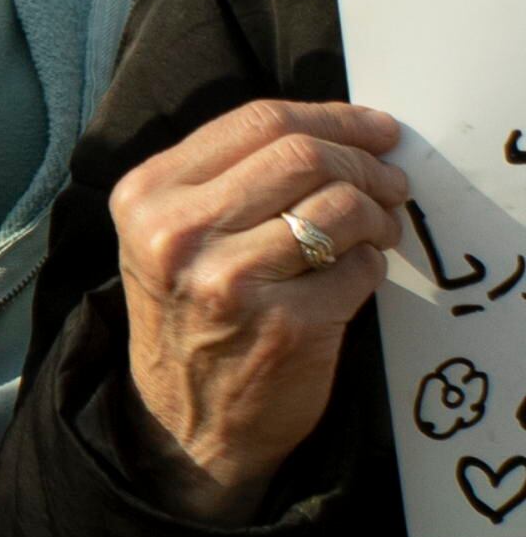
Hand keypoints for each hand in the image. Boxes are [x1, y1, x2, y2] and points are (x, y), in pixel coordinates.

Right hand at [114, 96, 408, 518]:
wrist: (186, 420)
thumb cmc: (188, 313)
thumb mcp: (167, 233)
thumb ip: (221, 176)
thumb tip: (331, 129)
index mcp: (146, 194)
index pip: (255, 121)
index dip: (332, 116)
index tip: (373, 128)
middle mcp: (180, 232)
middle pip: (303, 155)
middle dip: (365, 161)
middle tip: (391, 180)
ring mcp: (232, 281)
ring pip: (339, 206)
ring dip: (379, 213)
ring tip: (381, 227)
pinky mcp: (287, 326)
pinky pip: (358, 268)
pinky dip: (372, 264)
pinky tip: (356, 274)